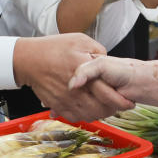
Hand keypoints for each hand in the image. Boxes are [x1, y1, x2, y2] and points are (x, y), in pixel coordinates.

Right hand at [13, 34, 133, 121]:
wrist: (28, 59)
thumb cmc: (53, 47)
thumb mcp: (79, 40)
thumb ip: (98, 50)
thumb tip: (108, 60)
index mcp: (83, 71)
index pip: (108, 93)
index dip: (121, 100)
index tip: (129, 101)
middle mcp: (75, 89)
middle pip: (101, 108)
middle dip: (114, 110)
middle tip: (121, 106)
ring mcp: (66, 99)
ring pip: (90, 116)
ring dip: (101, 115)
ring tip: (108, 109)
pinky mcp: (58, 105)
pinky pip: (76, 118)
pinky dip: (86, 117)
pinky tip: (91, 110)